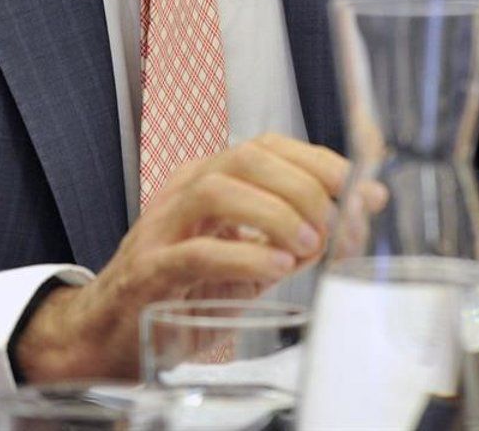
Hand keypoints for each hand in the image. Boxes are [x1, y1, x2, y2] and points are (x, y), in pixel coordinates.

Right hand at [13, 134, 348, 380]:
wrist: (110, 333)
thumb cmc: (184, 289)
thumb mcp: (252, 255)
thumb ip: (303, 229)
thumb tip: (368, 200)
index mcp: (210, 179)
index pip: (268, 144)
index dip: (318, 159)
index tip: (359, 186)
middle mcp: (184, 192)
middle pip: (246, 157)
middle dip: (303, 185)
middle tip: (335, 226)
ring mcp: (162, 228)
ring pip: (217, 191)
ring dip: (273, 214)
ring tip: (307, 245)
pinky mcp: (149, 272)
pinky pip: (195, 253)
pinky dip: (242, 256)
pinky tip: (275, 269)